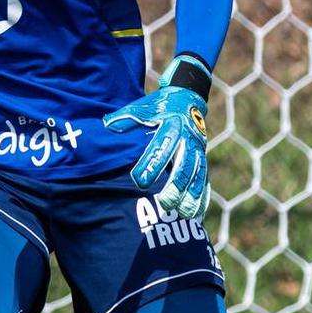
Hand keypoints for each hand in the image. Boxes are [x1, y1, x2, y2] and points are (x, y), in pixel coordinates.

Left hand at [103, 55, 212, 219]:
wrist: (188, 98)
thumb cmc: (159, 106)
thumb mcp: (143, 106)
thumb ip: (125, 117)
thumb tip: (107, 125)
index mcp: (171, 126)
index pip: (161, 147)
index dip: (151, 164)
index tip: (139, 181)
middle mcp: (187, 140)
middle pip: (183, 165)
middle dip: (176, 186)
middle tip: (165, 203)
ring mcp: (197, 150)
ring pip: (197, 176)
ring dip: (191, 196)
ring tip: (183, 214)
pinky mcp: (203, 159)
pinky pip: (204, 179)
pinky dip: (202, 197)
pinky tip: (196, 213)